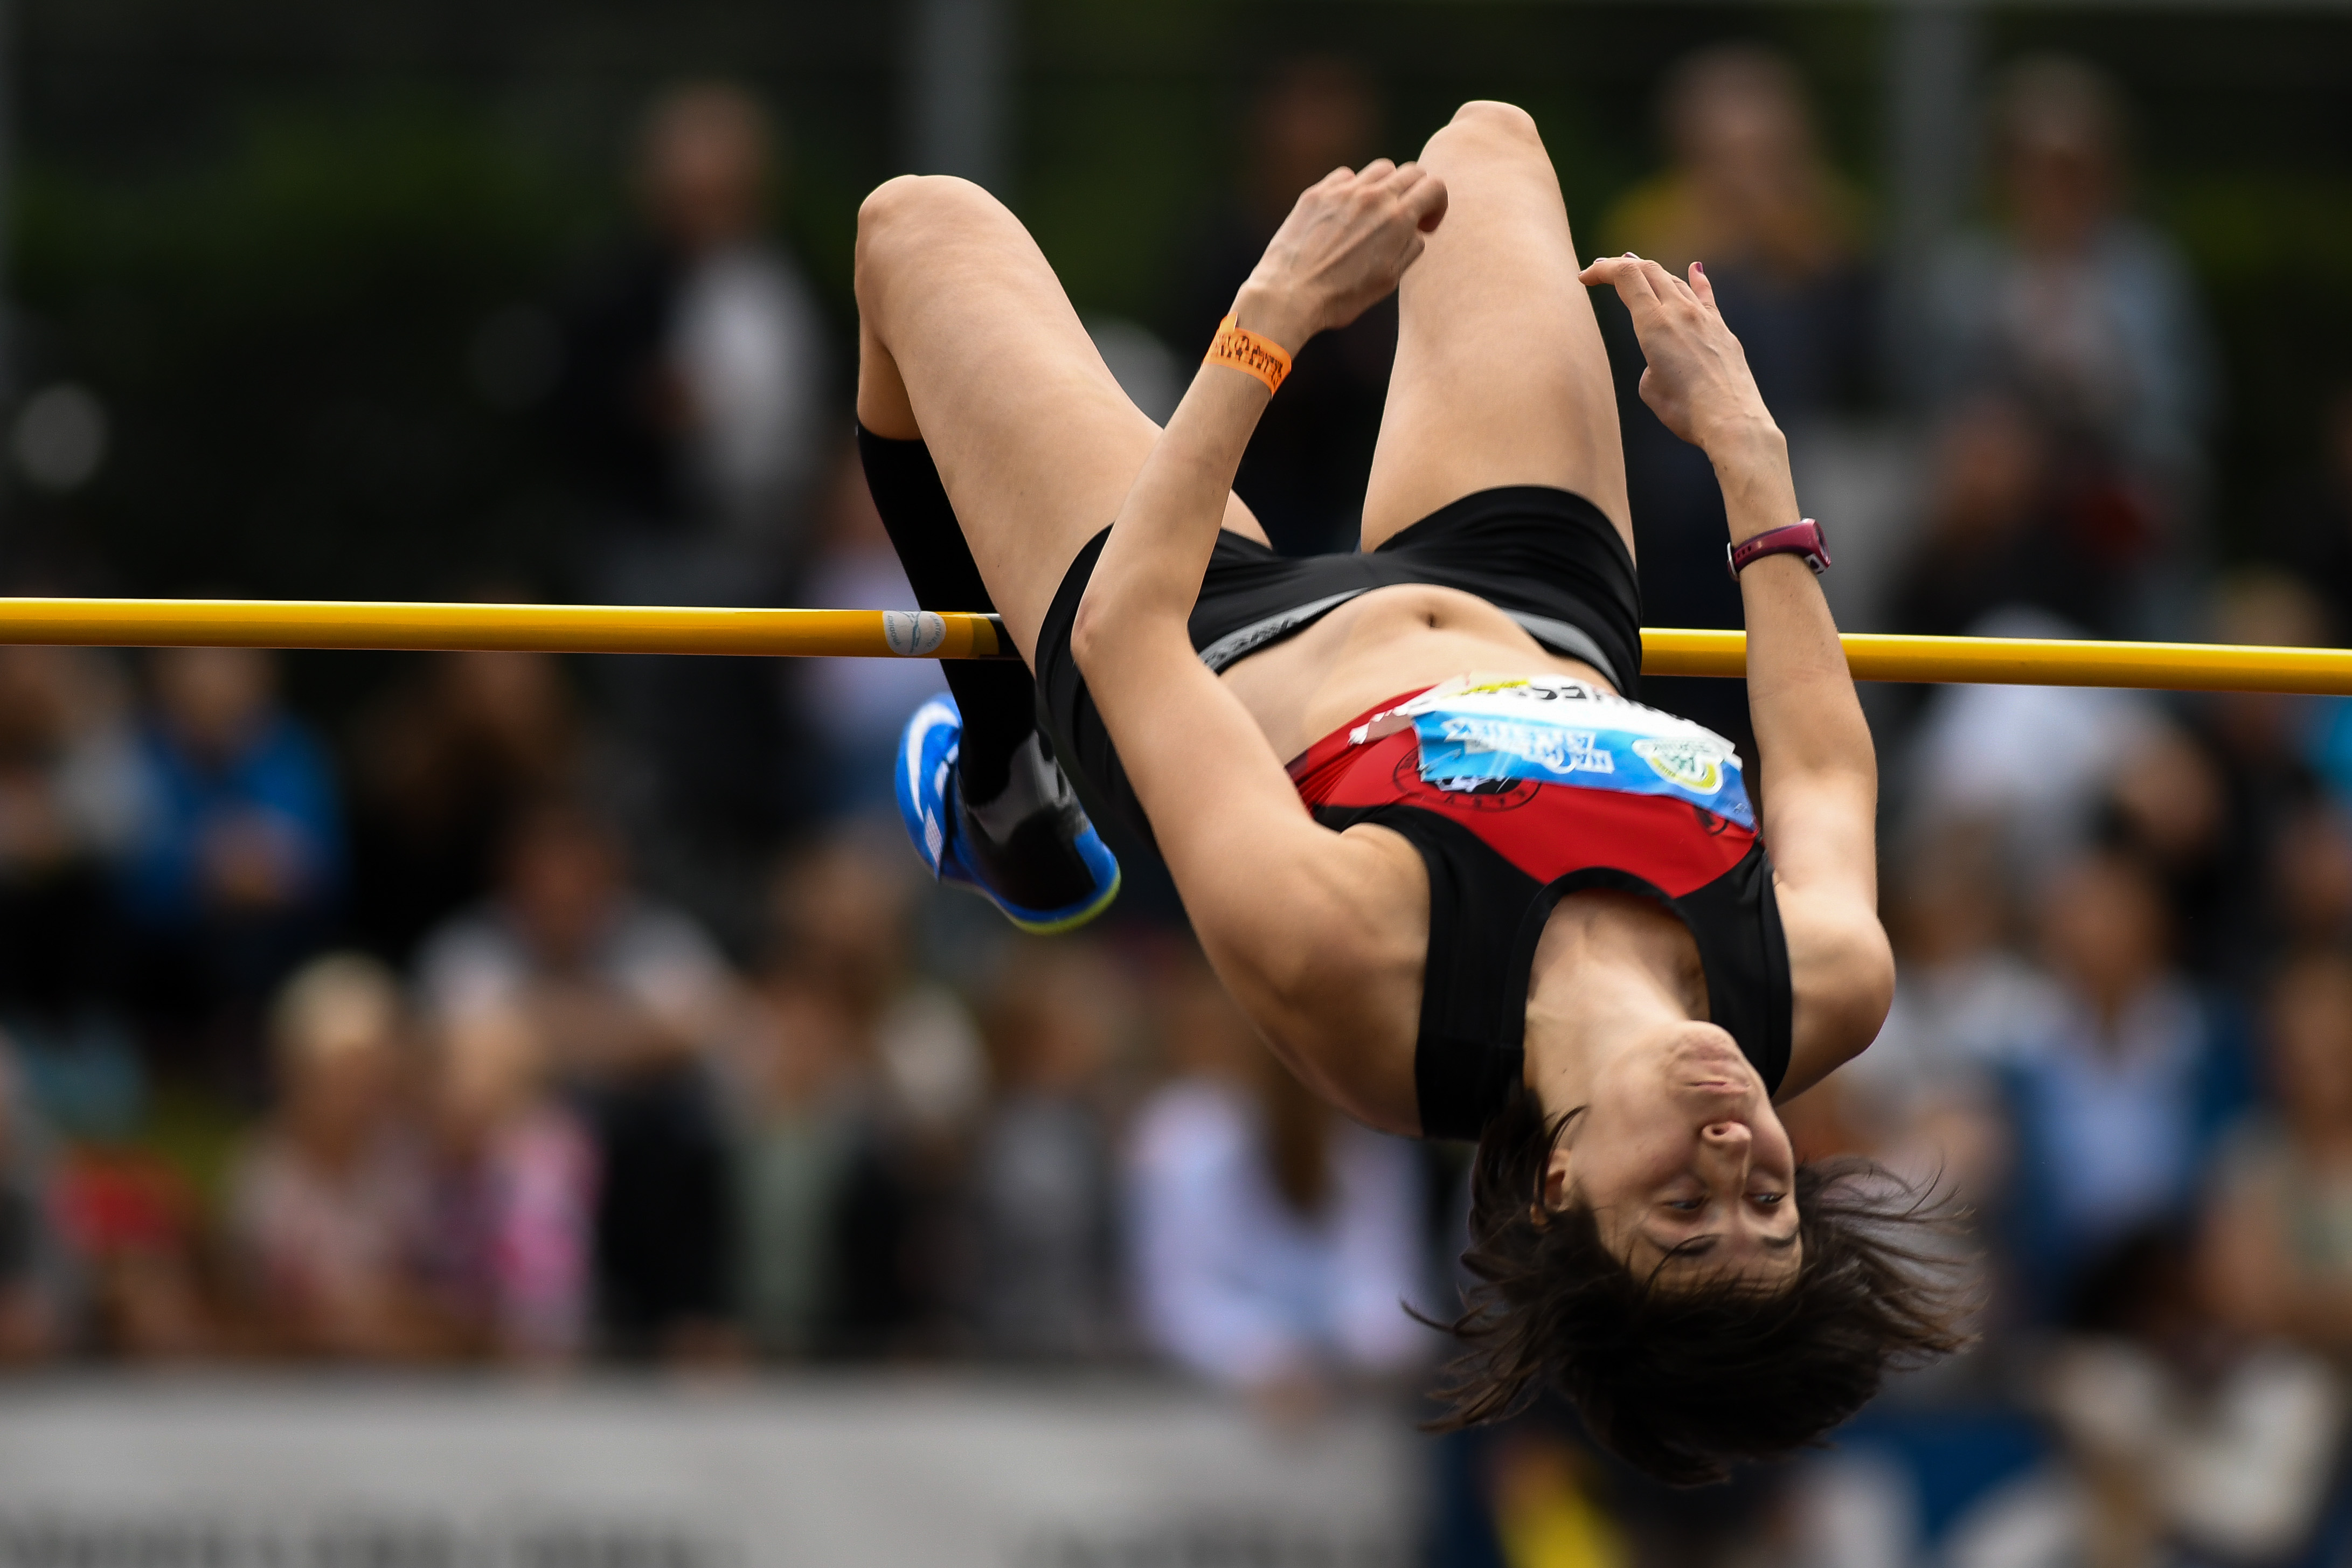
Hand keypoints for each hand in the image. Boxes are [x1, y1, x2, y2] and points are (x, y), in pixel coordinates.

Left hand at [1234, 160, 1447, 348]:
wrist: (1289, 295)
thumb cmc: (1341, 297)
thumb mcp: (1388, 280)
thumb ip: (1410, 247)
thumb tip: (1416, 229)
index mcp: (1398, 219)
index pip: (1434, 186)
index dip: (1437, 205)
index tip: (1425, 224)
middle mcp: (1373, 197)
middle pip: (1411, 172)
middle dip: (1415, 192)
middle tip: (1404, 217)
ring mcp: (1344, 191)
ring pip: (1380, 169)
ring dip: (1386, 186)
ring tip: (1374, 213)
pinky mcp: (1318, 193)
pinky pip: (1346, 176)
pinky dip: (1353, 189)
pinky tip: (1344, 213)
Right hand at [1577, 253, 1777, 456]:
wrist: (1731, 420)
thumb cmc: (1686, 410)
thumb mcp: (1649, 387)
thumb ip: (1650, 362)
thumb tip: (1661, 358)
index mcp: (1654, 323)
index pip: (1625, 276)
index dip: (1602, 269)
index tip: (1584, 277)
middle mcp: (1680, 312)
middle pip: (1648, 270)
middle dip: (1621, 266)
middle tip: (1602, 272)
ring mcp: (1704, 318)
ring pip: (1674, 281)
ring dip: (1651, 273)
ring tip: (1636, 270)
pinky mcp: (1722, 330)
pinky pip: (1705, 296)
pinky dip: (1695, 280)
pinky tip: (1694, 268)